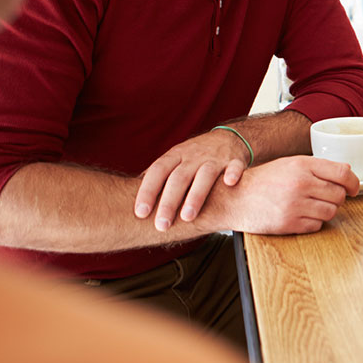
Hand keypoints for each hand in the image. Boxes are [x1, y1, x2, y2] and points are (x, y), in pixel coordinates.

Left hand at [134, 129, 249, 230]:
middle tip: (161, 224)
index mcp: (175, 156)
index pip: (157, 172)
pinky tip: (229, 184)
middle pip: (179, 177)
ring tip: (188, 216)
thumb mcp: (174, 160)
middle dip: (169, 202)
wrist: (230, 137)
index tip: (140, 213)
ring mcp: (215, 158)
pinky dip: (233, 174)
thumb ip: (156, 176)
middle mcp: (194, 156)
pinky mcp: (235, 160)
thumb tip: (127, 195)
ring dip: (196, 195)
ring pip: (205, 175)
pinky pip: (235, 166)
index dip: (148, 191)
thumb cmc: (196, 155)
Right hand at [199, 155, 359, 234]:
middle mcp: (301, 184)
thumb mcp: (290, 164)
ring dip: (325, 211)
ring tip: (311, 206)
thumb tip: (346, 172)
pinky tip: (300, 215)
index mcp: (303, 165)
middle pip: (339, 195)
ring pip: (330, 212)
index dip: (353, 183)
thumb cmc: (263, 180)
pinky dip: (313, 223)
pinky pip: (316, 226)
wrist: (234, 198)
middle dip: (336, 198)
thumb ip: (318, 167)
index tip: (353, 188)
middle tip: (325, 198)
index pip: (343, 173)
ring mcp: (295, 205)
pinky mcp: (289, 224)